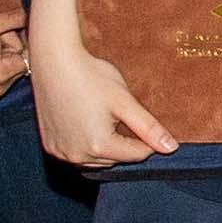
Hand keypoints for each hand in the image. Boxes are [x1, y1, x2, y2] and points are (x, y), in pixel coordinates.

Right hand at [27, 0, 179, 169]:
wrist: (54, 62)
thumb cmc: (91, 76)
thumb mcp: (124, 101)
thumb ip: (148, 128)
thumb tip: (171, 148)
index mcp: (99, 146)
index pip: (137, 155)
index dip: (146, 139)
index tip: (141, 119)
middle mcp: (77, 156)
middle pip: (116, 159)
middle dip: (124, 142)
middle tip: (119, 114)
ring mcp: (61, 152)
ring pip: (96, 160)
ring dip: (105, 147)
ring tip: (103, 118)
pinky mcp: (50, 145)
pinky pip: (76, 154)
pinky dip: (85, 145)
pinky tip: (86, 123)